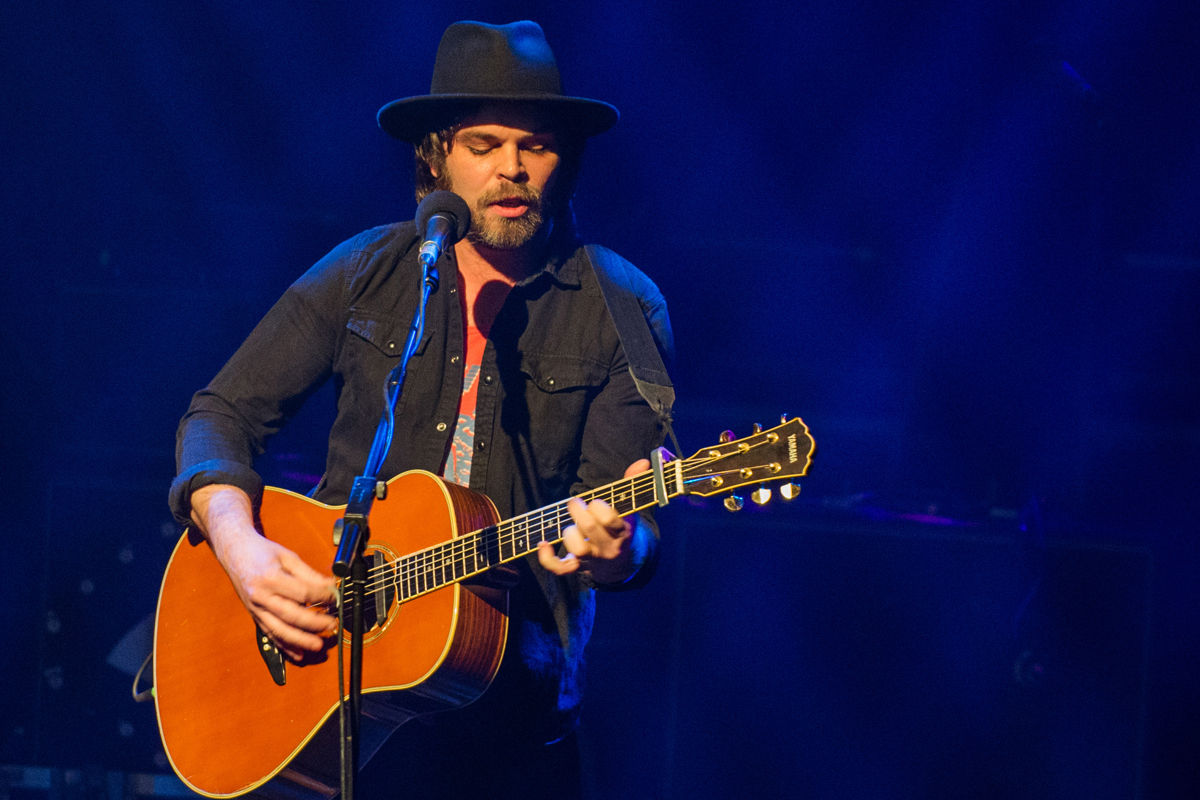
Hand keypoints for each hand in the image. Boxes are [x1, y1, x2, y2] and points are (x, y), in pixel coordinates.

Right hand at [191, 485, 337, 660]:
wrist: (234, 552)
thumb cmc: (261, 552)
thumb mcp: (288, 556)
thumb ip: (309, 574)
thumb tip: (330, 586)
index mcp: (270, 578)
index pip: (302, 593)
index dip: (322, 598)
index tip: (335, 598)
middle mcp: (261, 596)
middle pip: (291, 616)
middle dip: (315, 623)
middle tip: (332, 625)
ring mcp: (256, 609)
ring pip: (279, 630)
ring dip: (301, 641)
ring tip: (318, 645)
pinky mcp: (254, 616)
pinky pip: (270, 635)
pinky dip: (284, 646)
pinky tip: (298, 654)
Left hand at [537, 459, 650, 583]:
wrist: (620, 564)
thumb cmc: (620, 529)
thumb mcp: (629, 510)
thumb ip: (631, 485)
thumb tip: (642, 462)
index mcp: (622, 532)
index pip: (609, 518)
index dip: (598, 506)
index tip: (594, 502)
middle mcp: (609, 548)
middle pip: (589, 529)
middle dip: (578, 511)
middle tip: (575, 503)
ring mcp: (593, 560)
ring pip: (578, 549)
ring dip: (570, 533)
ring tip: (571, 527)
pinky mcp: (578, 568)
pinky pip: (561, 569)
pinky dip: (548, 559)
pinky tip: (544, 544)